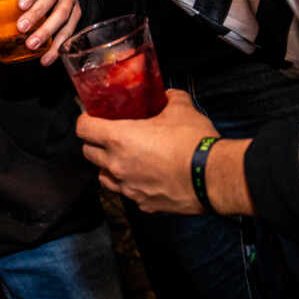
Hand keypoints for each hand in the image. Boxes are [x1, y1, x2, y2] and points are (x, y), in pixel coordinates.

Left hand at [76, 89, 222, 213]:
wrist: (215, 177)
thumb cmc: (195, 143)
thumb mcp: (182, 109)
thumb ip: (169, 98)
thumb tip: (167, 95)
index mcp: (119, 138)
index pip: (83, 128)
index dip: (85, 120)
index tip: (92, 117)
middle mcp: (117, 164)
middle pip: (88, 152)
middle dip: (94, 143)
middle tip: (108, 136)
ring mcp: (128, 186)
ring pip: (103, 176)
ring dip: (107, 166)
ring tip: (123, 158)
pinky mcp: (142, 203)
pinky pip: (126, 192)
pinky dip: (129, 184)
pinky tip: (143, 176)